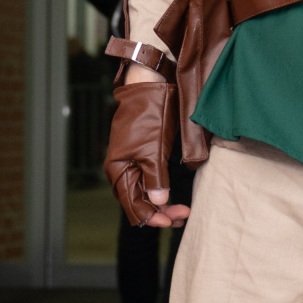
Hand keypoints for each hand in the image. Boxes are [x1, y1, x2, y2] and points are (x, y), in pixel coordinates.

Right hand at [105, 73, 189, 228]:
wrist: (149, 84)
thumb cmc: (149, 113)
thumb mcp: (154, 149)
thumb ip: (155, 178)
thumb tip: (159, 203)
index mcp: (118, 170)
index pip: (133, 206)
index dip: (154, 217)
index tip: (176, 219)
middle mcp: (120, 169)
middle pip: (136, 202)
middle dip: (159, 213)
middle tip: (184, 215)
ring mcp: (128, 161)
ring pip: (141, 192)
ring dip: (159, 203)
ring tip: (181, 208)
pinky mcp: (138, 153)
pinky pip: (145, 179)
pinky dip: (157, 189)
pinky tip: (169, 193)